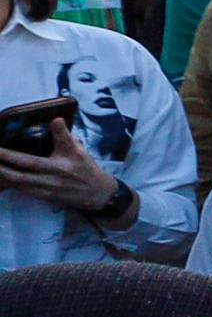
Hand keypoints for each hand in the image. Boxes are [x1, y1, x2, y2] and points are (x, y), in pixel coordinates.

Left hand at [0, 134, 119, 216]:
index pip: (29, 162)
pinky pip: (21, 191)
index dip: (10, 156)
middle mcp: (49, 180)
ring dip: (2, 177)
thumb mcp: (78, 150)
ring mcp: (44, 191)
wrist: (97, 194)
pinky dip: (8, 184)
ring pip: (16, 185)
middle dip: (1, 168)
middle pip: (17, 176)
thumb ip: (64, 135)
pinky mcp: (42, 197)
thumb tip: (55, 119)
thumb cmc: (86, 169)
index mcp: (58, 167)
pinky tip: (2, 178)